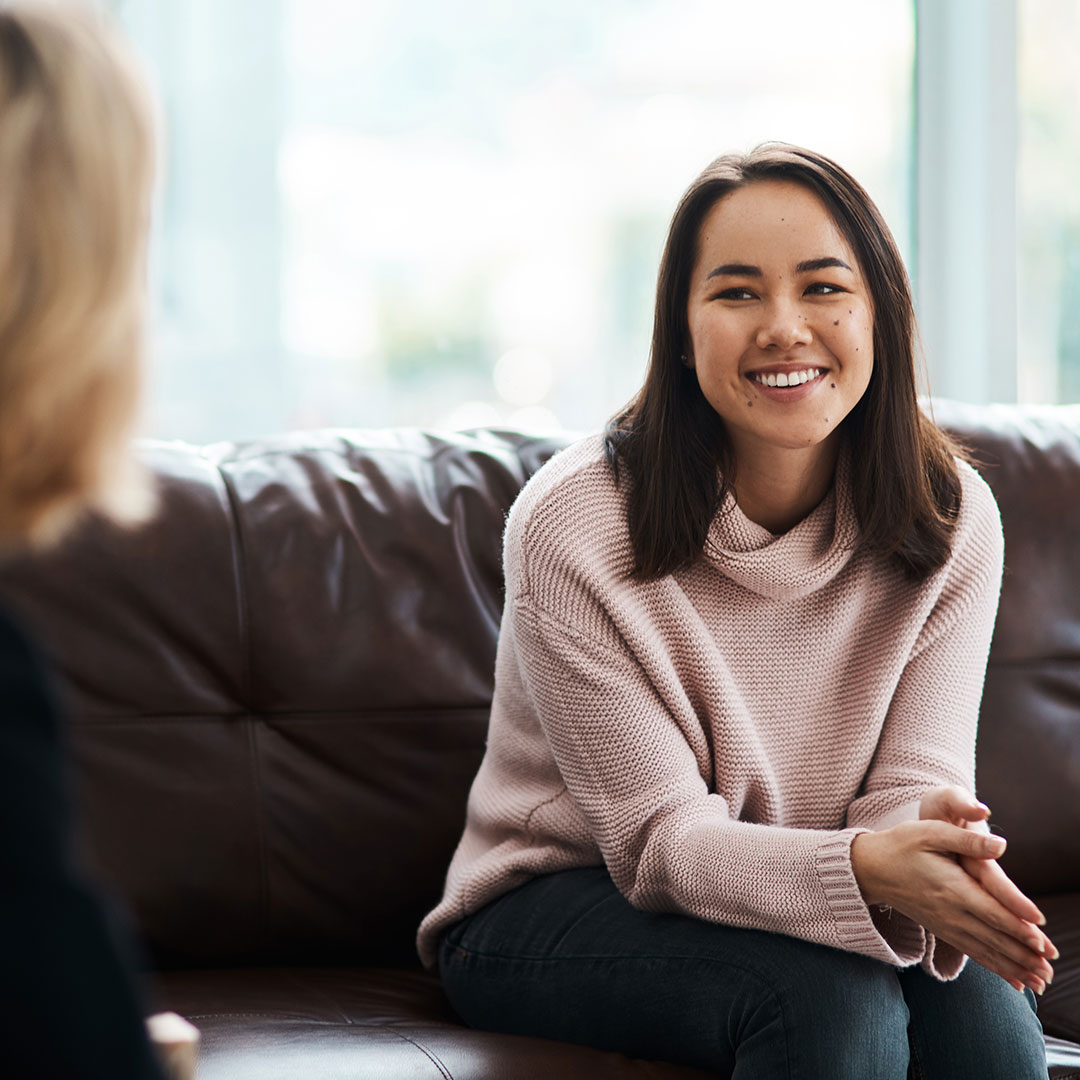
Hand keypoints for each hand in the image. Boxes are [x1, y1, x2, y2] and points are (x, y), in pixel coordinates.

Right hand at [851, 816, 1056, 993]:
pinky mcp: (943, 930)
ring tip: (1042, 981)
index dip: (1017, 925)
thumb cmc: (901, 845)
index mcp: (951, 887)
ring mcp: (946, 924)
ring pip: (987, 950)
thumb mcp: (931, 832)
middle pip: (994, 937)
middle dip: (1025, 954)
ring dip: (1015, 966)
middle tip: (1052, 968)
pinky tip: (1016, 981)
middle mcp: (950, 911)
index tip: (1042, 938)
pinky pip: (974, 953)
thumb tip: (1001, 845)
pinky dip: (997, 968)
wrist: (870, 869)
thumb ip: (967, 839)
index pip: (991, 910)